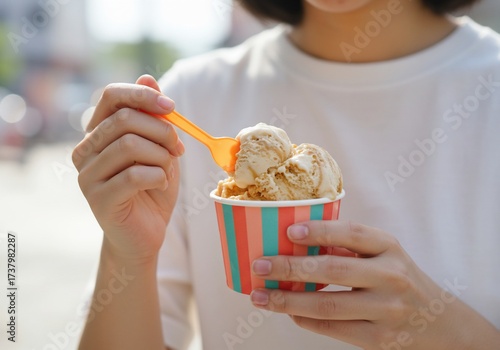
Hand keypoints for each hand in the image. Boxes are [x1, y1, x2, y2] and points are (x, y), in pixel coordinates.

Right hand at [72, 75, 183, 260]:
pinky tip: (160, 185)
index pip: (112, 95)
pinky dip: (159, 176)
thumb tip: (148, 76)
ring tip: (167, 169)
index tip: (172, 107)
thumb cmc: (152, 189)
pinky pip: (135, 174)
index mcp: (98, 132)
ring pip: (130, 145)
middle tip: (178, 148)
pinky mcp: (98, 198)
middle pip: (125, 120)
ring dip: (161, 156)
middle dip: (162, 131)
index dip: (143, 95)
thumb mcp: (159, 148)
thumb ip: (153, 116)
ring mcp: (88, 175)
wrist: (146, 234)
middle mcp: (86, 150)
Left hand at [249, 221, 498, 348]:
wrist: (438, 321)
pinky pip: (334, 329)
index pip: (352, 233)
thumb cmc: (398, 277)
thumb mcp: (383, 254)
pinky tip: (288, 313)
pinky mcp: (379, 339)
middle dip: (291, 268)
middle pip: (334, 270)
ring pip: (328, 305)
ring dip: (289, 301)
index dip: (320, 231)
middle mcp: (391, 276)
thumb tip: (294, 244)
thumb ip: (348, 248)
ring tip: (262, 296)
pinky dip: (306, 321)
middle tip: (260, 266)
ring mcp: (387, 310)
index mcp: (389, 247)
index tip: (289, 231)